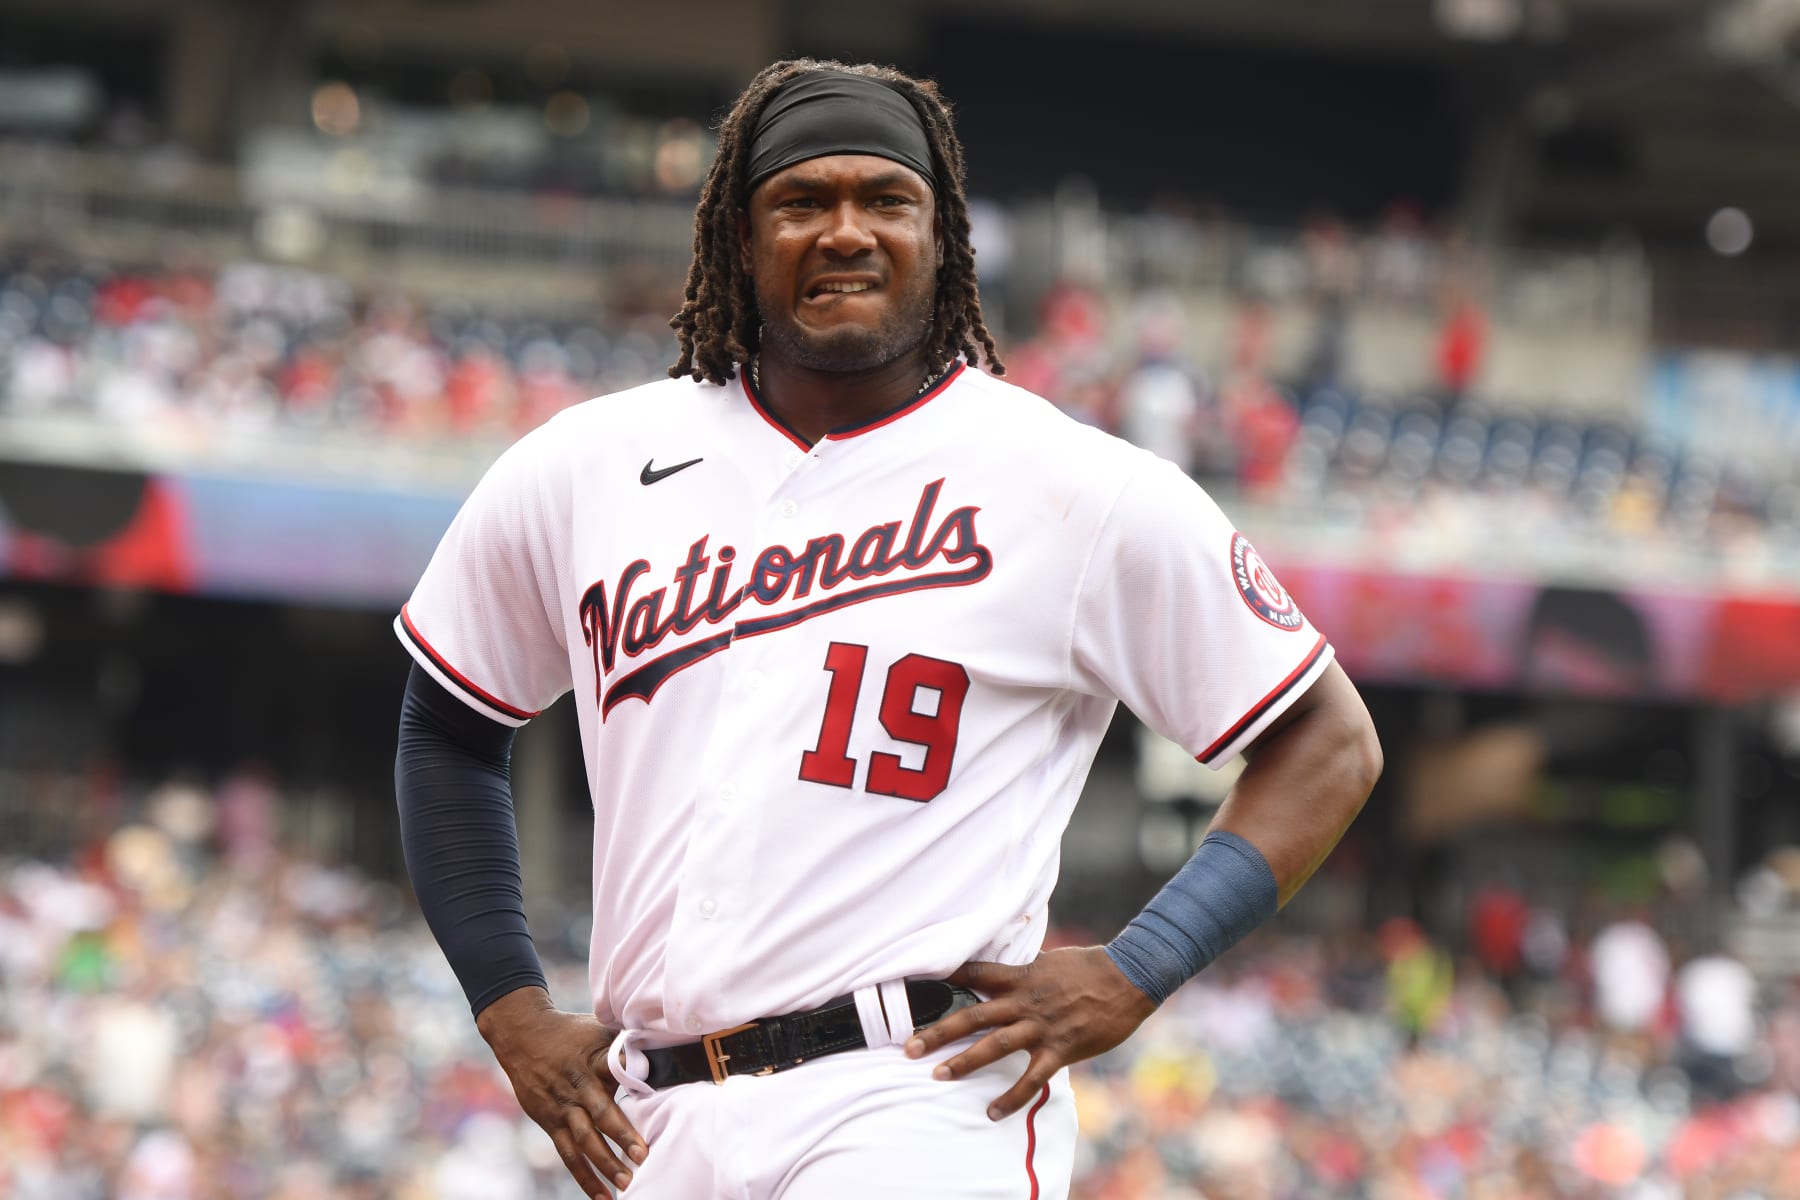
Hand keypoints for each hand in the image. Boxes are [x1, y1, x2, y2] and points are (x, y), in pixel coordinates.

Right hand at [477, 986, 647, 1194]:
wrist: (523, 1035)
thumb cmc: (572, 1032)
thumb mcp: (599, 1029)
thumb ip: (627, 1043)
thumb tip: (666, 1045)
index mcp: (595, 1060)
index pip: (618, 1070)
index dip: (636, 1081)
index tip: (658, 1093)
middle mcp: (578, 1086)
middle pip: (601, 1113)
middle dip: (622, 1135)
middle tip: (642, 1156)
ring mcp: (563, 1107)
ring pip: (584, 1139)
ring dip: (604, 1163)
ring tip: (625, 1184)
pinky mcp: (551, 1123)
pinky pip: (568, 1154)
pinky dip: (584, 1177)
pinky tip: (602, 1196)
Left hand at [903, 947, 1156, 1119]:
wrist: (1128, 977)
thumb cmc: (1090, 967)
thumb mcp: (1050, 961)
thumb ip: (1025, 972)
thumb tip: (1007, 973)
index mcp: (1021, 977)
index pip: (976, 973)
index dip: (947, 977)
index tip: (918, 983)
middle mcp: (1025, 1001)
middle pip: (973, 1016)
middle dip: (940, 1032)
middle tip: (910, 1047)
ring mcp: (1041, 1026)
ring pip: (995, 1045)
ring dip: (965, 1061)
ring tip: (939, 1075)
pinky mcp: (1061, 1048)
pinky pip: (1032, 1078)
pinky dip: (1011, 1096)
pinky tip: (992, 1111)